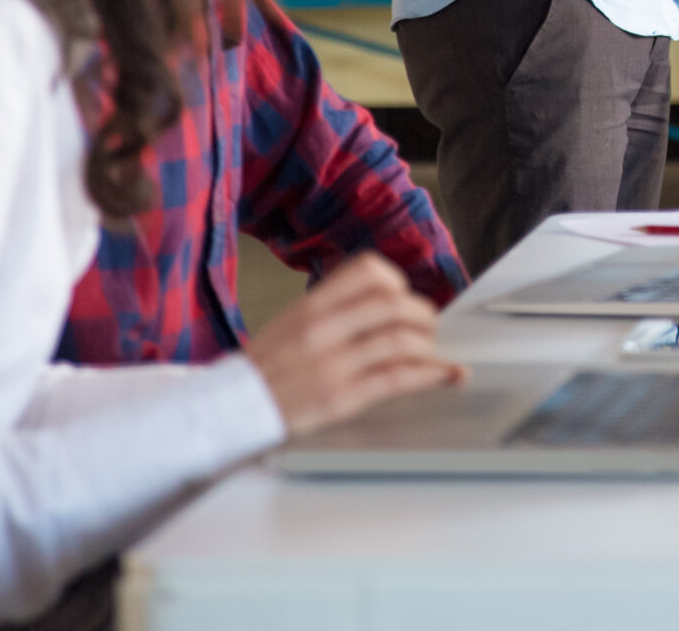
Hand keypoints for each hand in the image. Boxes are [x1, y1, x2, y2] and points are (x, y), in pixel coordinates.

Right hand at [242, 253, 461, 435]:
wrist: (233, 407)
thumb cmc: (267, 365)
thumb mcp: (294, 319)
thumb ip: (336, 306)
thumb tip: (389, 298)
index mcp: (311, 305)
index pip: (368, 271)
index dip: (396, 282)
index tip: (402, 295)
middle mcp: (323, 329)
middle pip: (394, 305)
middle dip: (422, 315)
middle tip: (426, 326)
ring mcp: (332, 364)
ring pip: (401, 341)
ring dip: (428, 346)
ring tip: (430, 352)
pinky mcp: (341, 397)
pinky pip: (397, 379)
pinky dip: (430, 374)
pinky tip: (445, 374)